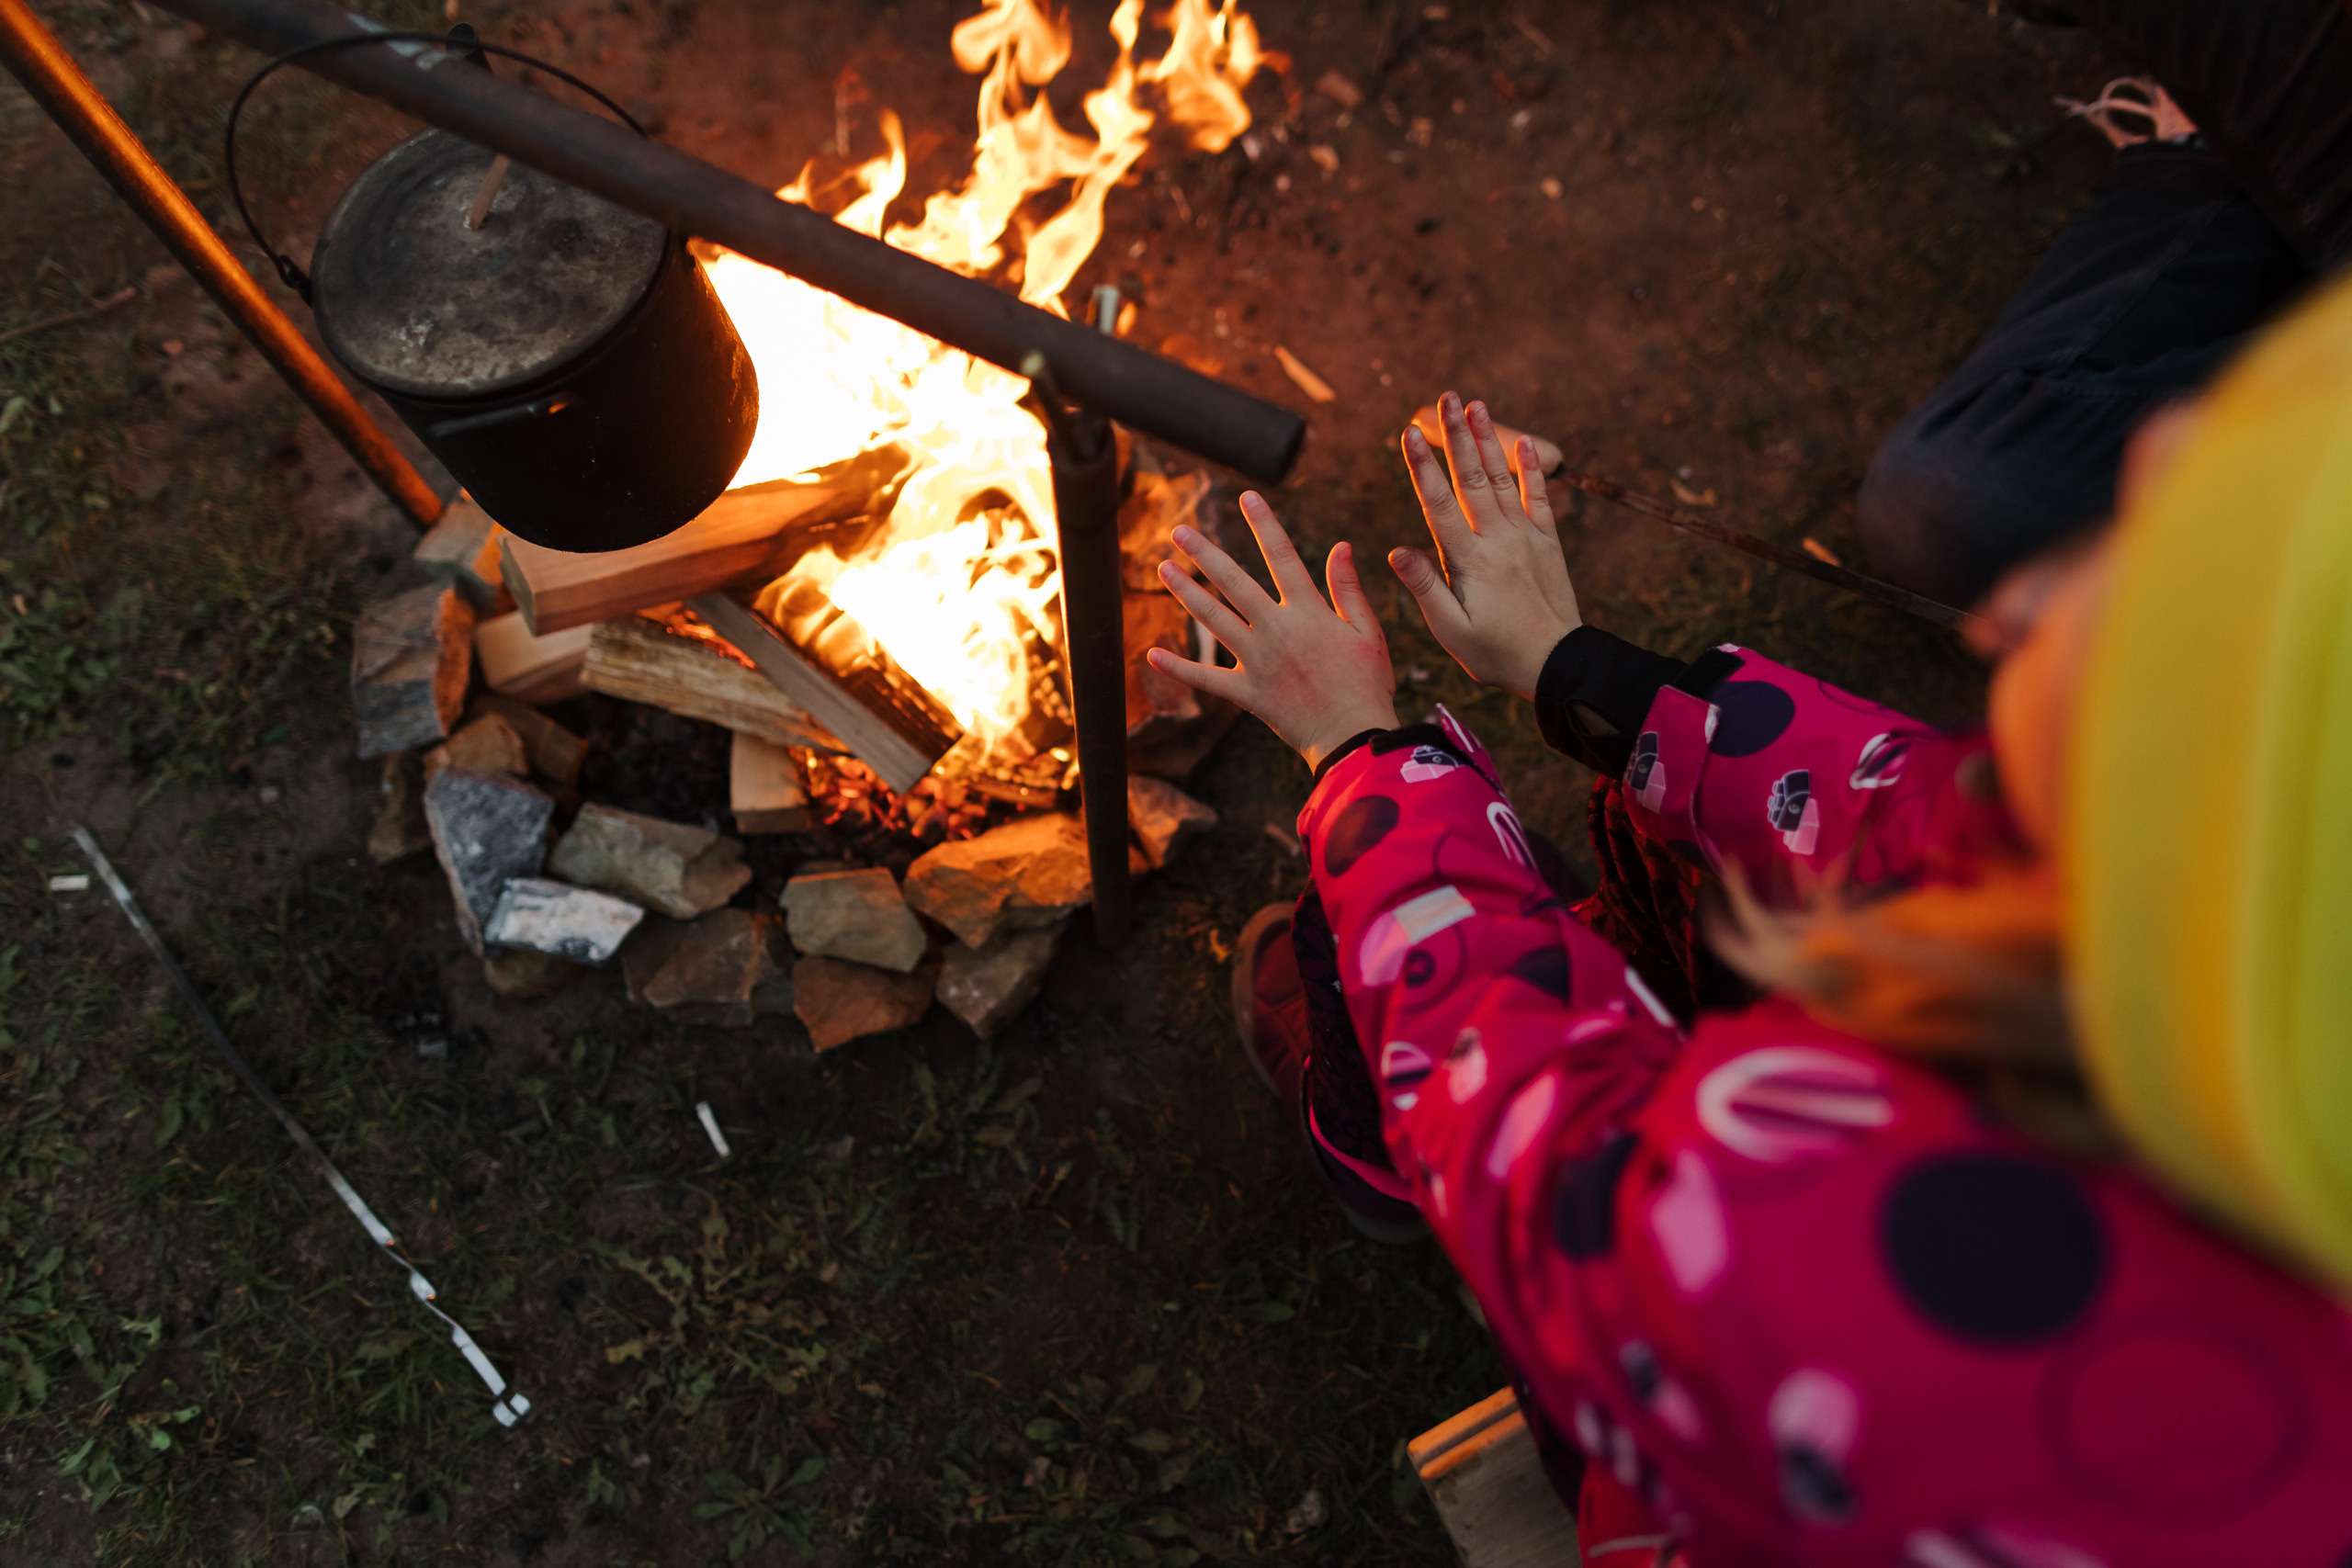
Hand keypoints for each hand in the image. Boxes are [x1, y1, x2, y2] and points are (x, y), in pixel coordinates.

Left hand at [1145, 491, 1399, 771]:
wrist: (1352, 734)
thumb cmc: (1367, 684)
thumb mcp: (1368, 632)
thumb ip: (1348, 588)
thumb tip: (1340, 545)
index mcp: (1309, 612)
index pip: (1283, 556)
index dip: (1264, 524)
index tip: (1247, 496)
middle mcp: (1276, 629)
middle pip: (1233, 582)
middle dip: (1204, 553)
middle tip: (1178, 530)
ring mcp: (1257, 661)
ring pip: (1213, 619)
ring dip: (1185, 592)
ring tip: (1162, 568)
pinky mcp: (1247, 693)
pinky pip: (1206, 679)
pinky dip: (1179, 668)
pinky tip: (1152, 654)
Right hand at [1392, 392, 1581, 699]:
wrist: (1557, 664)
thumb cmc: (1495, 654)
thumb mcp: (1451, 630)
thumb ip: (1424, 587)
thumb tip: (1395, 550)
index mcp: (1469, 560)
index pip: (1438, 503)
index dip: (1421, 466)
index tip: (1408, 433)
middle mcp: (1498, 540)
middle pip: (1471, 478)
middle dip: (1456, 435)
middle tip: (1446, 396)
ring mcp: (1525, 538)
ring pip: (1501, 479)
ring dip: (1488, 440)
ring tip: (1476, 404)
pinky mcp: (1548, 544)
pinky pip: (1539, 499)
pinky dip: (1532, 469)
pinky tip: (1524, 442)